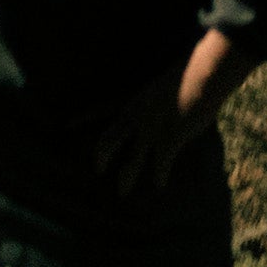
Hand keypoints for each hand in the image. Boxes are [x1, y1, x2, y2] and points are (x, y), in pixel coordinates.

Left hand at [93, 29, 255, 195]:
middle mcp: (135, 117)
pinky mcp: (167, 140)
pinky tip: (158, 187)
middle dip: (101, 157)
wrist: (200, 75)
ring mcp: (149, 131)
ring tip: (121, 192)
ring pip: (130, 161)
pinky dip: (159, 178)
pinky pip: (159, 166)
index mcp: (132, 101)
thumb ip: (156, 99)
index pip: (101, 109)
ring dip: (125, 178)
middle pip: (108, 141)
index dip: (84, 117)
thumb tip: (160, 103)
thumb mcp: (163, 86)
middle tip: (97, 169)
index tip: (66, 124)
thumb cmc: (187, 75)